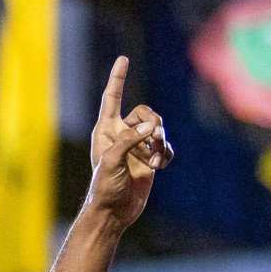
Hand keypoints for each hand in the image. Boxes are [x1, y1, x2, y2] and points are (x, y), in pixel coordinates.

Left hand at [87, 57, 173, 229]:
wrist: (114, 212)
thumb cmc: (105, 187)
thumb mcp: (112, 161)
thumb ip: (129, 140)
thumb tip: (151, 127)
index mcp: (106, 130)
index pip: (112, 98)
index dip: (118, 78)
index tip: (123, 59)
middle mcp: (121, 135)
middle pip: (145, 112)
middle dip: (153, 122)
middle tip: (154, 136)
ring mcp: (137, 146)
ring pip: (158, 129)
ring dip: (160, 141)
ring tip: (154, 159)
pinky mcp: (149, 159)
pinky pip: (165, 146)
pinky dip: (165, 153)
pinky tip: (160, 165)